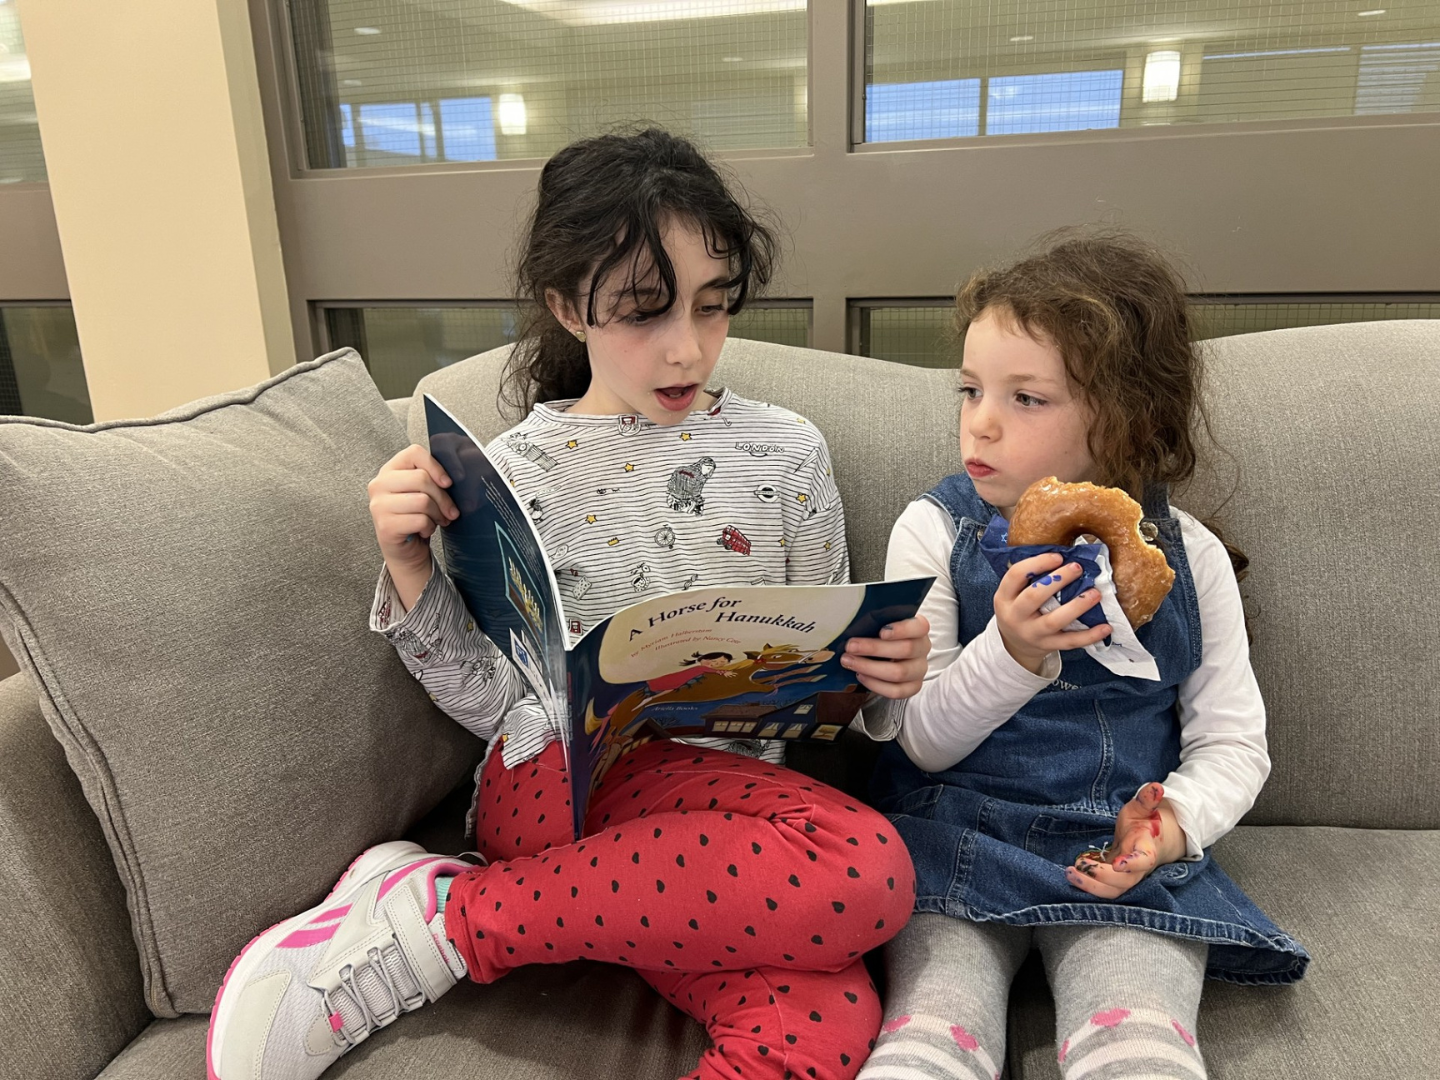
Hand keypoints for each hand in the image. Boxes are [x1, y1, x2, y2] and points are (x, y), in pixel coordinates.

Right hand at [367, 444, 457, 607]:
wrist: (406, 549)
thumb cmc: (416, 516)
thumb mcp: (424, 492)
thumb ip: (433, 478)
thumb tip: (460, 475)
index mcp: (390, 470)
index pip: (414, 453)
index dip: (436, 467)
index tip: (448, 483)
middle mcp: (379, 484)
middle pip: (422, 478)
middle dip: (443, 497)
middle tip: (450, 511)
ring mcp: (379, 505)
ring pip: (423, 500)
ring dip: (437, 514)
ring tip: (437, 520)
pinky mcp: (385, 525)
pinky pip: (420, 520)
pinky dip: (429, 527)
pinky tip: (424, 530)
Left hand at [840, 616, 930, 698]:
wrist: (887, 655)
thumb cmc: (882, 636)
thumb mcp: (880, 624)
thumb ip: (873, 623)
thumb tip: (852, 627)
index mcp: (919, 629)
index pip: (919, 627)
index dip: (902, 630)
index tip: (882, 632)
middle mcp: (922, 648)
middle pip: (906, 650)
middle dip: (874, 648)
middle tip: (851, 646)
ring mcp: (920, 669)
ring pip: (899, 672)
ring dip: (870, 668)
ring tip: (850, 662)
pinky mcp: (913, 687)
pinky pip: (896, 691)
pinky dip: (875, 684)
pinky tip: (861, 675)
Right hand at [994, 552, 1109, 674]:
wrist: (1014, 644)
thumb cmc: (1019, 610)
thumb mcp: (1012, 594)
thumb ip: (1030, 578)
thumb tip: (1064, 556)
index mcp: (1004, 597)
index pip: (1016, 575)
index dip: (1038, 563)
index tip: (1058, 556)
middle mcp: (1015, 616)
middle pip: (1034, 595)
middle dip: (1058, 579)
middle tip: (1077, 568)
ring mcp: (1032, 633)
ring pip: (1054, 620)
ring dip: (1077, 606)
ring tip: (1095, 593)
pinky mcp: (1047, 646)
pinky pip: (1070, 641)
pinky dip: (1089, 635)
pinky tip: (1105, 627)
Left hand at [1065, 782, 1187, 898]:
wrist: (1148, 840)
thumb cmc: (1143, 822)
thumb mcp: (1142, 808)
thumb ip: (1147, 799)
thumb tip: (1156, 786)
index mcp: (1146, 848)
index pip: (1143, 860)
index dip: (1132, 864)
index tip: (1118, 864)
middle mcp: (1138, 868)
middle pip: (1125, 881)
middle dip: (1102, 876)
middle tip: (1079, 864)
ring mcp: (1127, 877)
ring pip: (1113, 891)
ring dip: (1091, 886)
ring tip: (1070, 873)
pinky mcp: (1115, 882)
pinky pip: (1104, 891)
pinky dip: (1088, 886)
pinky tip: (1073, 876)